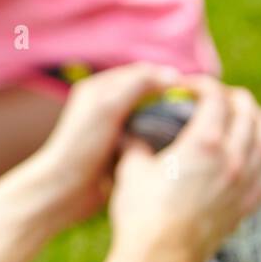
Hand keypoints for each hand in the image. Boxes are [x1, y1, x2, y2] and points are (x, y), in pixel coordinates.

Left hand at [33, 62, 183, 224]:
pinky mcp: (118, 150)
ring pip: (148, 117)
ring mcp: (112, 128)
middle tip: (195, 108)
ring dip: (166, 120)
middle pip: (146, 94)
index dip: (165, 78)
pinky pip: (145, 138)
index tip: (191, 88)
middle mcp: (104, 105)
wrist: (65, 189)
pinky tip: (175, 146)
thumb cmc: (82, 146)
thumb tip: (170, 74)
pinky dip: (159, 138)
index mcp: (98, 88)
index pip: (140, 73)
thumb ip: (137, 87)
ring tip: (190, 126)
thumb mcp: (109, 109)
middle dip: (169, 99)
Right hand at [108, 76, 260, 261]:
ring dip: (252, 120)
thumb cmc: (140, 214)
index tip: (186, 88)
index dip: (201, 85)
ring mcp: (244, 183)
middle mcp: (232, 159)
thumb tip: (133, 134)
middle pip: (249, 111)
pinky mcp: (246, 204)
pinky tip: (239, 156)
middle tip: (214, 97)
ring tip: (235, 118)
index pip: (215, 97)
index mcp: (203, 144)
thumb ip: (136, 144)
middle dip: (232, 96)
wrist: (158, 259)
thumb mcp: (130, 170)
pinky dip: (255, 152)